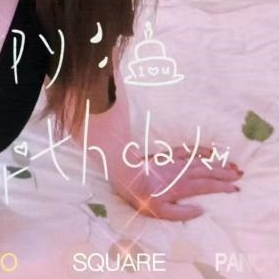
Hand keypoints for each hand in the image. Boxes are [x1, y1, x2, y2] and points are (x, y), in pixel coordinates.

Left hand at [112, 146, 243, 220]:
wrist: (125, 173)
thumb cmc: (142, 196)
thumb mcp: (160, 212)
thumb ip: (182, 213)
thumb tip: (201, 211)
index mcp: (181, 186)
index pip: (207, 186)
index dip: (222, 187)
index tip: (236, 188)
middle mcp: (181, 172)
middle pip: (207, 171)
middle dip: (224, 173)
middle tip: (240, 174)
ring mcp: (175, 162)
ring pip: (200, 160)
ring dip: (216, 162)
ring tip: (230, 164)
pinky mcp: (168, 155)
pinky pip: (187, 150)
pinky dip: (200, 150)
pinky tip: (208, 151)